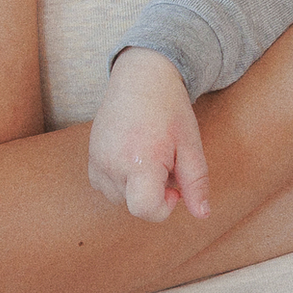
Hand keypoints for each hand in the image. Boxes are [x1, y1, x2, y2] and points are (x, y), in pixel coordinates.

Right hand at [88, 47, 210, 222]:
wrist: (142, 78)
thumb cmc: (170, 110)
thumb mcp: (191, 145)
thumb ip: (196, 183)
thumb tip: (202, 215)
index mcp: (141, 161)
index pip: (144, 209)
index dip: (164, 207)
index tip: (175, 188)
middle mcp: (112, 164)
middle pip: (134, 205)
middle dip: (154, 193)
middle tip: (166, 162)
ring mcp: (97, 160)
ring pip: (118, 198)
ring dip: (136, 187)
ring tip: (149, 156)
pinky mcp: (89, 156)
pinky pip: (104, 185)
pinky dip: (119, 180)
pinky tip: (133, 156)